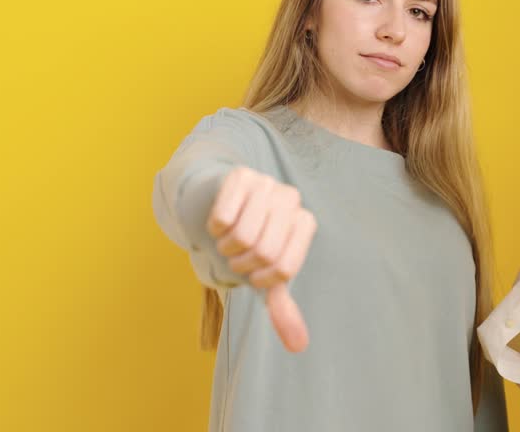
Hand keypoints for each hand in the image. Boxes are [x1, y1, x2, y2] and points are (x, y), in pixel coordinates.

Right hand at [207, 166, 317, 351]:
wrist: (221, 202)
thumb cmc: (250, 242)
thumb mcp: (264, 275)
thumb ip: (281, 307)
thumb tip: (299, 346)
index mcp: (305, 223)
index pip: (283, 268)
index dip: (260, 278)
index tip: (253, 272)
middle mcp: (292, 199)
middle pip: (263, 252)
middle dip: (240, 263)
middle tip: (237, 255)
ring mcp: (268, 183)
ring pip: (242, 236)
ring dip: (226, 246)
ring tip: (229, 239)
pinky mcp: (241, 175)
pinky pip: (222, 216)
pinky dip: (214, 227)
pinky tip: (221, 219)